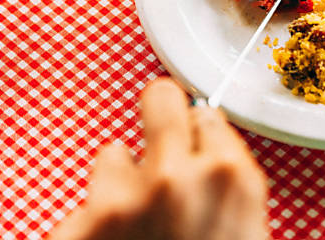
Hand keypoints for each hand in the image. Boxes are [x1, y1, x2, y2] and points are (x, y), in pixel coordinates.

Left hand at [47, 78, 268, 239]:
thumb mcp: (249, 228)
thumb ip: (227, 184)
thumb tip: (206, 153)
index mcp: (230, 179)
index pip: (206, 117)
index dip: (198, 135)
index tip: (192, 144)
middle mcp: (174, 178)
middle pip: (158, 98)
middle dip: (158, 111)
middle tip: (154, 132)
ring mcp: (118, 201)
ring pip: (112, 156)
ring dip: (120, 186)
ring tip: (133, 225)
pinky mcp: (75, 227)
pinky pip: (81, 208)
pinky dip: (93, 228)